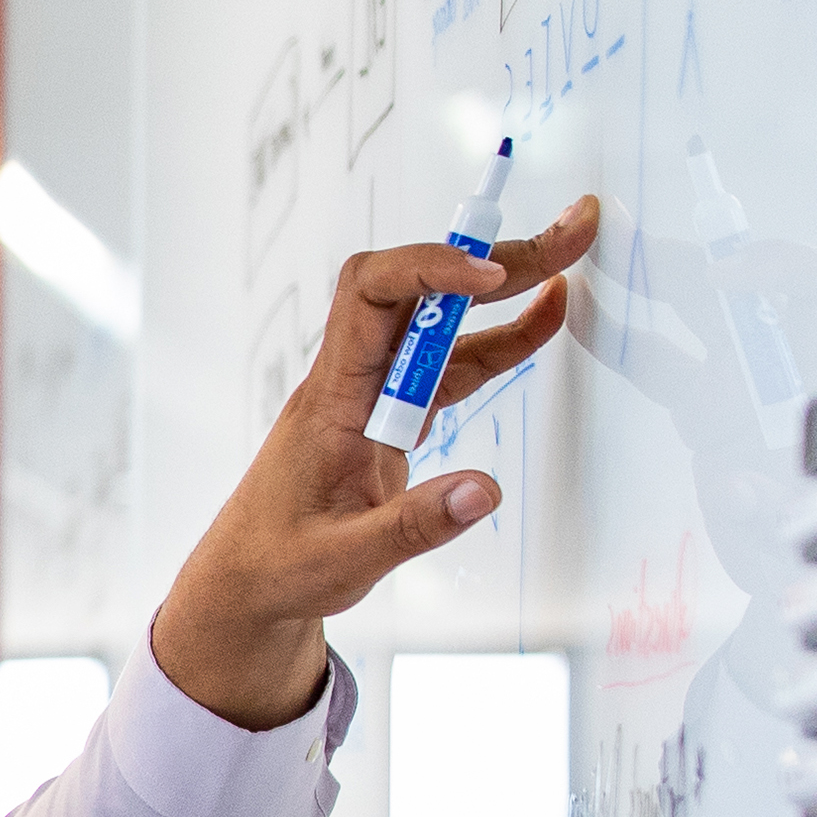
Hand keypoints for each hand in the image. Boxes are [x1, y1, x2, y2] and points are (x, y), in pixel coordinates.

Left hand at [151, 197, 603, 726]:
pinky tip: (544, 319)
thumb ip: (415, 526)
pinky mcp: (391, 414)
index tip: (493, 277)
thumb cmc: (279, 566)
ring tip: (570, 258)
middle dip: (493, 259)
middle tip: (570, 232)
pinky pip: (451, 363)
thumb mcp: (344, 559)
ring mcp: (373, 393)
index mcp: (331, 397)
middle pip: (418, 291)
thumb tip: (485, 490)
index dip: (430, 270)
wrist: (246, 583)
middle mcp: (350, 379)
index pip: (369, 295)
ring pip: (441, 322)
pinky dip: (500, 340)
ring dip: (505, 290)